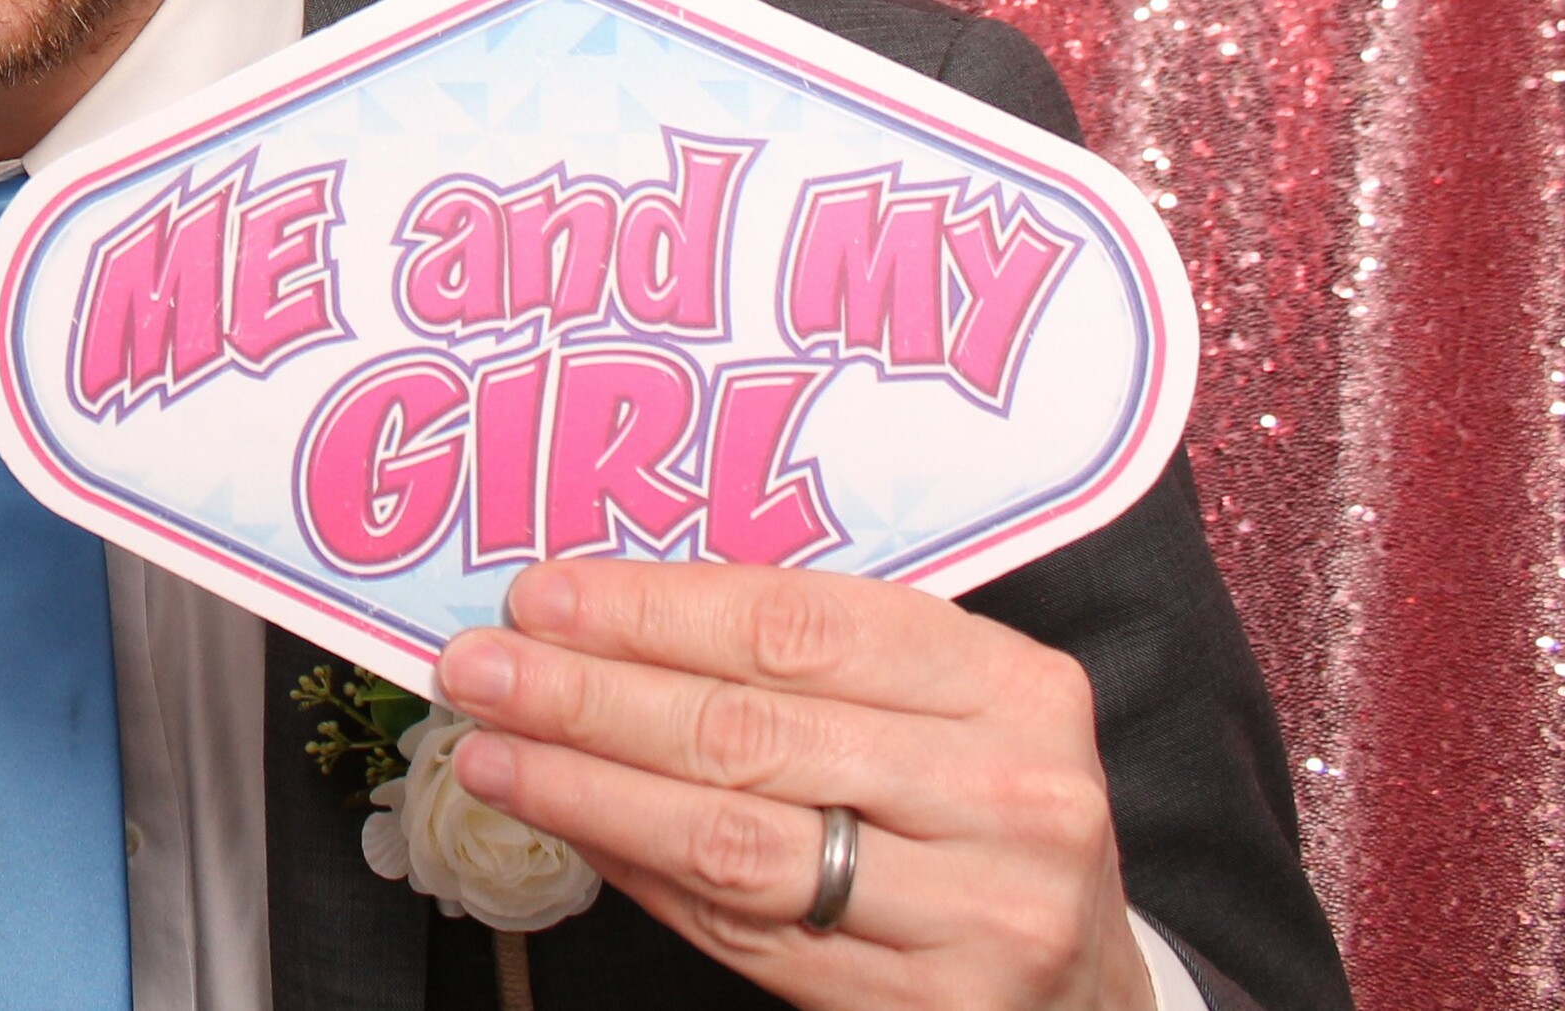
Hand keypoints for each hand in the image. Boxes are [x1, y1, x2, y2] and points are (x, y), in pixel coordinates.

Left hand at [432, 561, 1153, 1010]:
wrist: (1084, 988)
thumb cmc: (976, 816)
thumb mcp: (939, 710)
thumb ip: (804, 659)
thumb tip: (599, 616)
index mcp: (1010, 685)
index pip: (796, 625)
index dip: (652, 607)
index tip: (541, 595)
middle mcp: (1009, 797)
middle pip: (750, 730)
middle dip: (590, 693)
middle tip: (479, 667)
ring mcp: (977, 914)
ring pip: (735, 838)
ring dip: (589, 789)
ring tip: (492, 751)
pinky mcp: (926, 1008)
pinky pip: (746, 932)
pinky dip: (641, 874)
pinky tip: (571, 832)